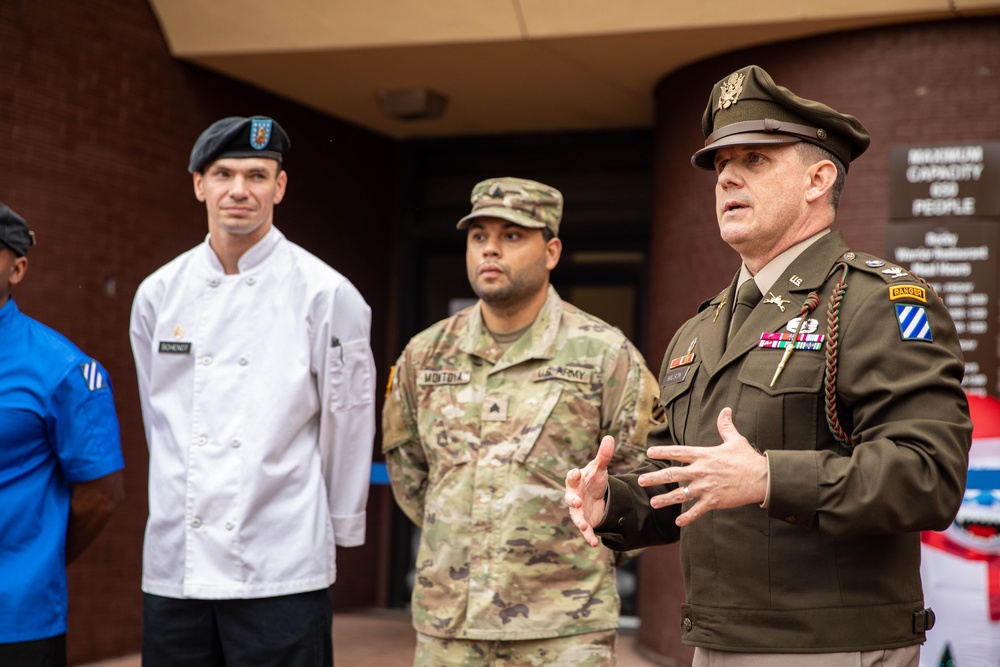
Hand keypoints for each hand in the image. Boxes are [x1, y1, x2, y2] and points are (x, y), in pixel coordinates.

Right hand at [565, 435, 615, 546]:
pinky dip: (588, 536)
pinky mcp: (585, 521)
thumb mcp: (600, 468)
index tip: (576, 473)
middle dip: (572, 500)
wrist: (597, 495)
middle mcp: (573, 496)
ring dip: (579, 521)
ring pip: (576, 516)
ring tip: (584, 526)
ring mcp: (578, 510)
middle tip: (575, 501)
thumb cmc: (594, 479)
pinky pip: (585, 530)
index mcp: (575, 481)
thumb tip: (610, 437)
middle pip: (569, 498)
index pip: (571, 477)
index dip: (573, 476)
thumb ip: (604, 455)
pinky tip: (594, 543)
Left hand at [638, 407, 767, 525]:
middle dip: (655, 477)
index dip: (662, 451)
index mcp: (704, 455)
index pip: (678, 452)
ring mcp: (706, 487)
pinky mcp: (713, 501)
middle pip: (673, 474)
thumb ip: (725, 426)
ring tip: (653, 502)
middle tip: (640, 481)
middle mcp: (701, 471)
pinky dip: (687, 517)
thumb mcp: (735, 440)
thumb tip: (726, 410)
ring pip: (680, 494)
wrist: (761, 478)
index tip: (648, 452)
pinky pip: (696, 511)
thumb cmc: (748, 459)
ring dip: (665, 499)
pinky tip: (677, 522)